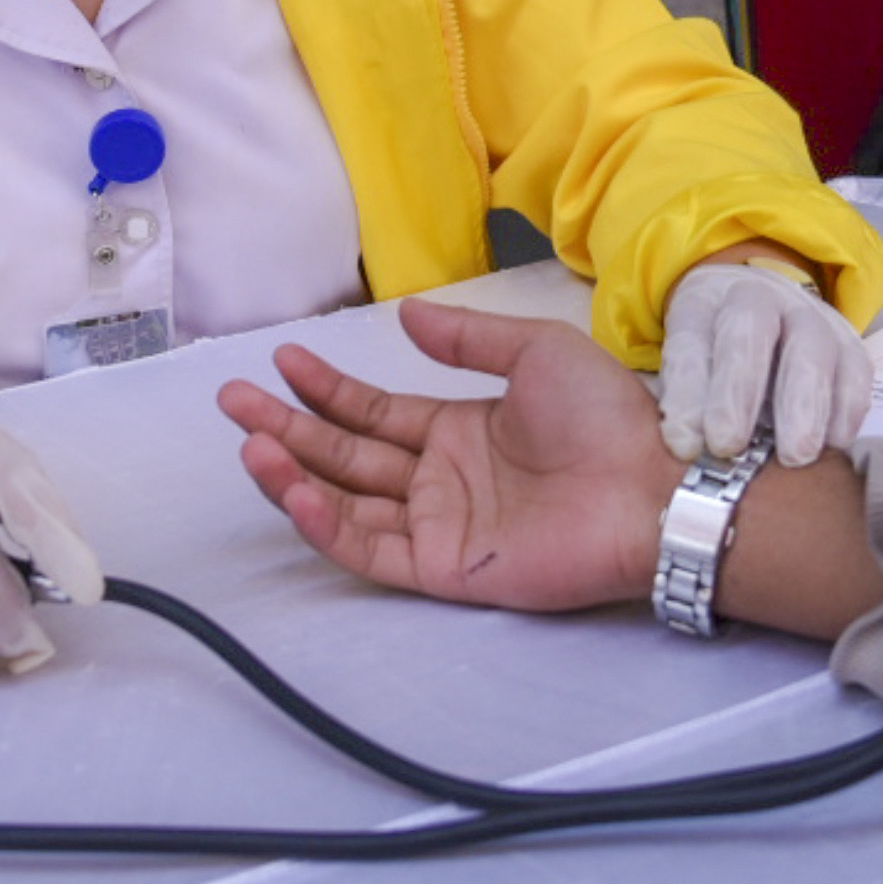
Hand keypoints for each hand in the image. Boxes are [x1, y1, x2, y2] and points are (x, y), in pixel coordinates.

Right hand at [219, 299, 678, 611]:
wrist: (648, 490)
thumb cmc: (605, 420)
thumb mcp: (538, 353)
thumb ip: (469, 340)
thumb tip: (408, 316)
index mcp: (459, 429)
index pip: (374, 412)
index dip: (327, 389)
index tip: (282, 362)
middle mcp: (439, 478)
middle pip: (345, 454)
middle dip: (289, 426)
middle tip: (233, 399)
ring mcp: (437, 525)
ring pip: (346, 501)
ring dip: (294, 473)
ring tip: (250, 442)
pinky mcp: (442, 567)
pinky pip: (370, 548)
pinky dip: (326, 523)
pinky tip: (294, 490)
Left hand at [654, 258, 873, 464]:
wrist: (767, 313)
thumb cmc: (715, 357)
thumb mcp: (686, 369)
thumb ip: (684, 406)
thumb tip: (687, 450)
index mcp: (702, 303)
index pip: (690, 341)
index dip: (685, 393)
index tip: (684, 444)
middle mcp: (758, 298)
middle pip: (749, 329)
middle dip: (737, 391)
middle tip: (728, 445)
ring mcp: (810, 316)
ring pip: (810, 349)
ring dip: (802, 405)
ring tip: (794, 456)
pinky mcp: (849, 342)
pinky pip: (855, 372)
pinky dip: (845, 410)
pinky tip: (832, 445)